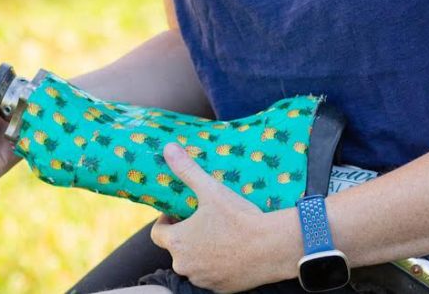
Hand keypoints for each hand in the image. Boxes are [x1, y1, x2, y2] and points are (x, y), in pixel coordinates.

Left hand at [150, 143, 280, 293]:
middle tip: (202, 218)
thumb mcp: (210, 190)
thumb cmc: (237, 218)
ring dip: (200, 250)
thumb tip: (167, 148)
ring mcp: (203, 279)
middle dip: (185, 234)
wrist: (271, 247)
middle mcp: (185, 265)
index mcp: (178, 243)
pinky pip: (211, 275)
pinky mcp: (220, 289)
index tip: (178, 212)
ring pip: (194, 262)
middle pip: (176, 248)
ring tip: (218, 232)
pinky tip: (231, 249)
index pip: (157, 233)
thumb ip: (187, 170)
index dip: (165, 220)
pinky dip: (216, 264)